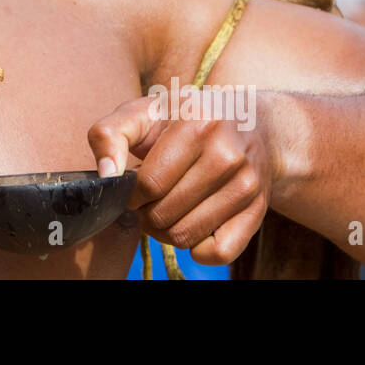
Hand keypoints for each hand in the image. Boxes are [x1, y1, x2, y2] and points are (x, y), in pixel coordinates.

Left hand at [87, 91, 272, 265]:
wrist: (250, 122)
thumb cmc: (185, 117)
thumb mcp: (144, 111)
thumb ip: (110, 134)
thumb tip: (106, 175)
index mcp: (196, 122)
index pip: (148, 184)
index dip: (130, 194)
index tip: (132, 187)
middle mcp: (227, 153)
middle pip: (164, 213)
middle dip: (145, 212)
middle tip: (148, 198)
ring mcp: (247, 183)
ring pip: (186, 236)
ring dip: (165, 230)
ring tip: (167, 207)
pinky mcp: (259, 209)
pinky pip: (219, 253)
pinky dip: (198, 249)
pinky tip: (193, 222)